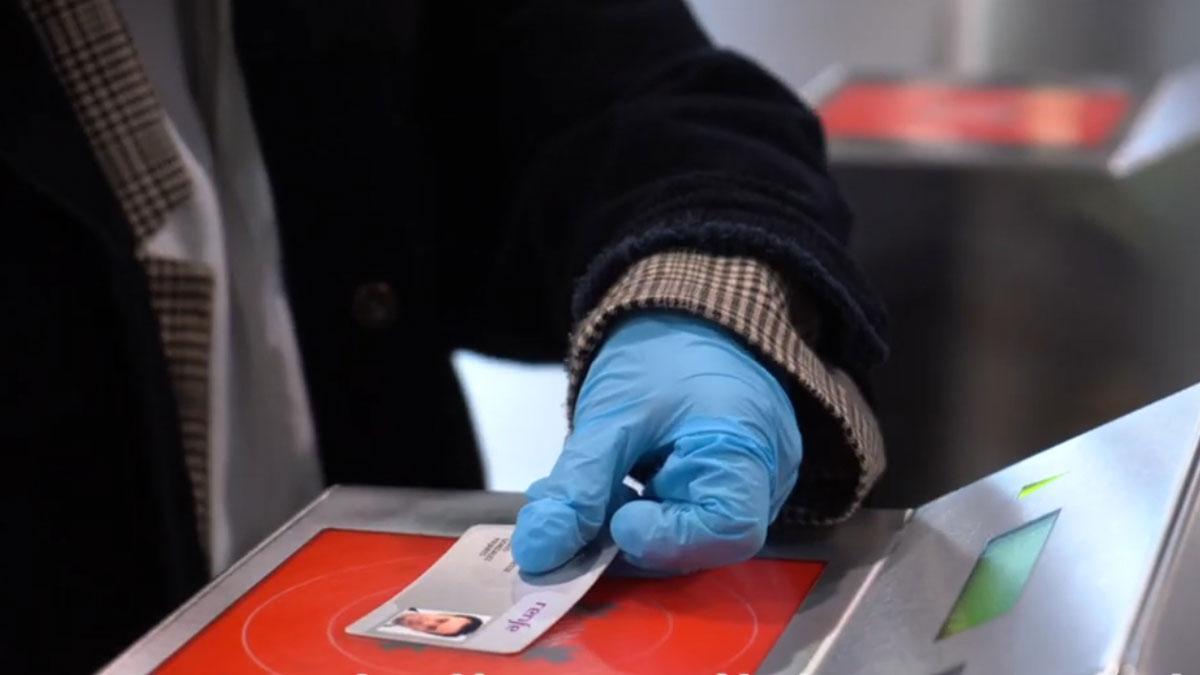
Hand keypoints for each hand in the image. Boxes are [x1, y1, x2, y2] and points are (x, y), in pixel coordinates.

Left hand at [511, 312, 801, 573]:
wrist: (689, 308)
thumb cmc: (661, 351)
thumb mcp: (611, 416)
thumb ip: (578, 489)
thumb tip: (539, 553)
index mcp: (749, 447)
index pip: (727, 529)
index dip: (668, 541)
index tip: (616, 523)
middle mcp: (764, 475)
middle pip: (702, 540)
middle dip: (630, 536)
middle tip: (571, 516)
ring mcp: (749, 480)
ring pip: (685, 530)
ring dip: (624, 523)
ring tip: (576, 493)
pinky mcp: (724, 480)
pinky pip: (682, 512)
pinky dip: (637, 508)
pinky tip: (601, 486)